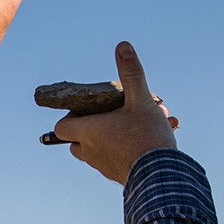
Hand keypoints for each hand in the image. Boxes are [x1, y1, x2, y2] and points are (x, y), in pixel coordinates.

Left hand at [52, 42, 179, 184]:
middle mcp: (91, 152)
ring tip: (144, 121)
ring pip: (99, 150)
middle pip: (76, 141)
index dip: (71, 116)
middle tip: (113, 115)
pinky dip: (130, 148)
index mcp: (89, 132)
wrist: (161, 177)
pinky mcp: (119, 175)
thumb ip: (131, 74)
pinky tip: (157, 135)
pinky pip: (118, 159)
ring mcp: (104, 166)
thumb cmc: (146, 137)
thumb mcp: (140, 100)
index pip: (61, 127)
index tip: (89, 107)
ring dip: (116, 135)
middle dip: (92, 127)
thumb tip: (122, 47)